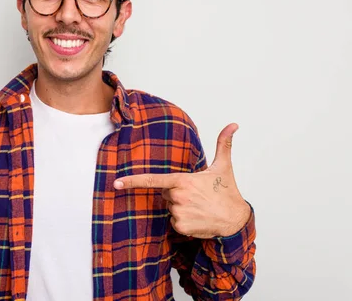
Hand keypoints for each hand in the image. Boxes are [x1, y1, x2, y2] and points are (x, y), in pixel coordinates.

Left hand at [113, 123, 250, 237]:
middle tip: (196, 194)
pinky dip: (183, 220)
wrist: (236, 220)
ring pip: (170, 207)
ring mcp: (178, 213)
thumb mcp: (224, 166)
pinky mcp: (180, 226)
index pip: (152, 180)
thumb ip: (224, 144)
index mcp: (182, 181)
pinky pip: (174, 221)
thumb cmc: (227, 192)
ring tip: (199, 206)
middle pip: (165, 193)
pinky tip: (197, 217)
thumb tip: (233, 124)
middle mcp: (177, 197)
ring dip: (180, 207)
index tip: (116, 183)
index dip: (132, 181)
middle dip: (177, 193)